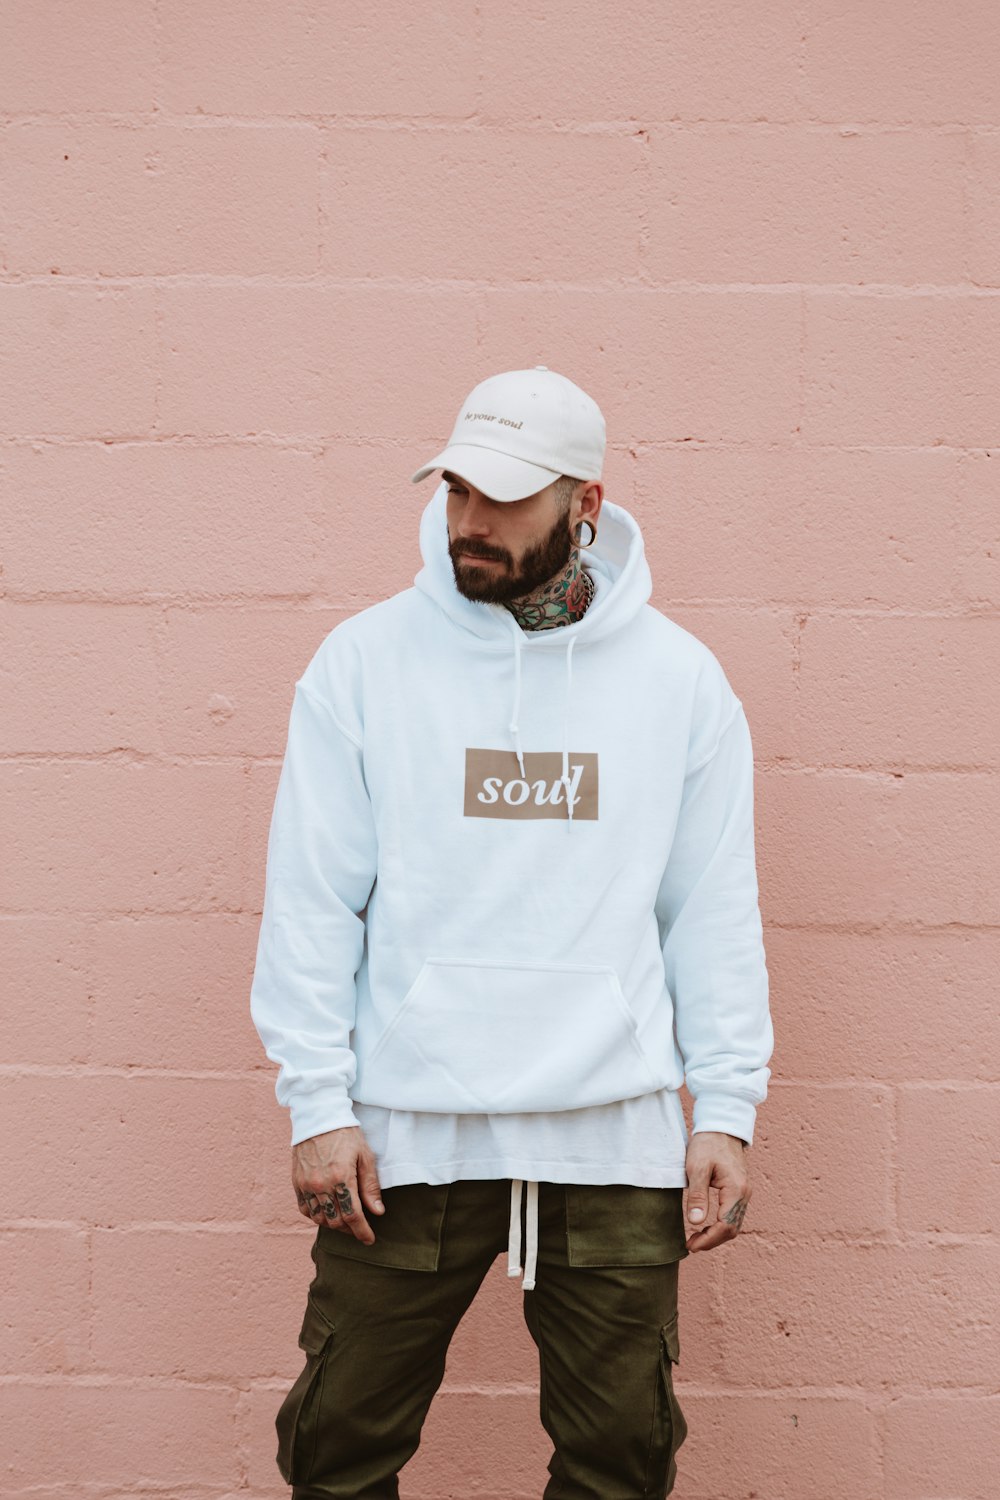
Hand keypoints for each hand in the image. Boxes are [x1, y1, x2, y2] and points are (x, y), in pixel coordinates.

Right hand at [292, 1125, 384, 1243]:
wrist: (319, 1116)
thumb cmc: (346, 1134)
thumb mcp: (365, 1156)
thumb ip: (370, 1186)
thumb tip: (377, 1212)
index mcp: (341, 1177)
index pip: (353, 1215)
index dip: (362, 1232)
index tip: (369, 1240)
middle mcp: (321, 1184)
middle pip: (336, 1221)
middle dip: (350, 1230)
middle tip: (359, 1229)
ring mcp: (306, 1184)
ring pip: (319, 1218)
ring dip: (333, 1225)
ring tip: (344, 1221)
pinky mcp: (296, 1182)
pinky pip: (305, 1209)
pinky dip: (316, 1216)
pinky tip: (326, 1213)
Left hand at [684, 1130, 750, 1252]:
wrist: (721, 1127)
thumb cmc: (707, 1144)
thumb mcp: (697, 1167)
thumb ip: (697, 1195)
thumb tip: (696, 1222)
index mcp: (736, 1190)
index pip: (725, 1225)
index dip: (708, 1240)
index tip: (691, 1245)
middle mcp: (744, 1194)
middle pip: (732, 1229)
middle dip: (712, 1241)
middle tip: (691, 1245)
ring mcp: (744, 1193)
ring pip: (733, 1224)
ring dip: (716, 1235)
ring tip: (696, 1239)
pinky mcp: (739, 1190)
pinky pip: (733, 1215)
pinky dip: (720, 1225)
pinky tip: (706, 1225)